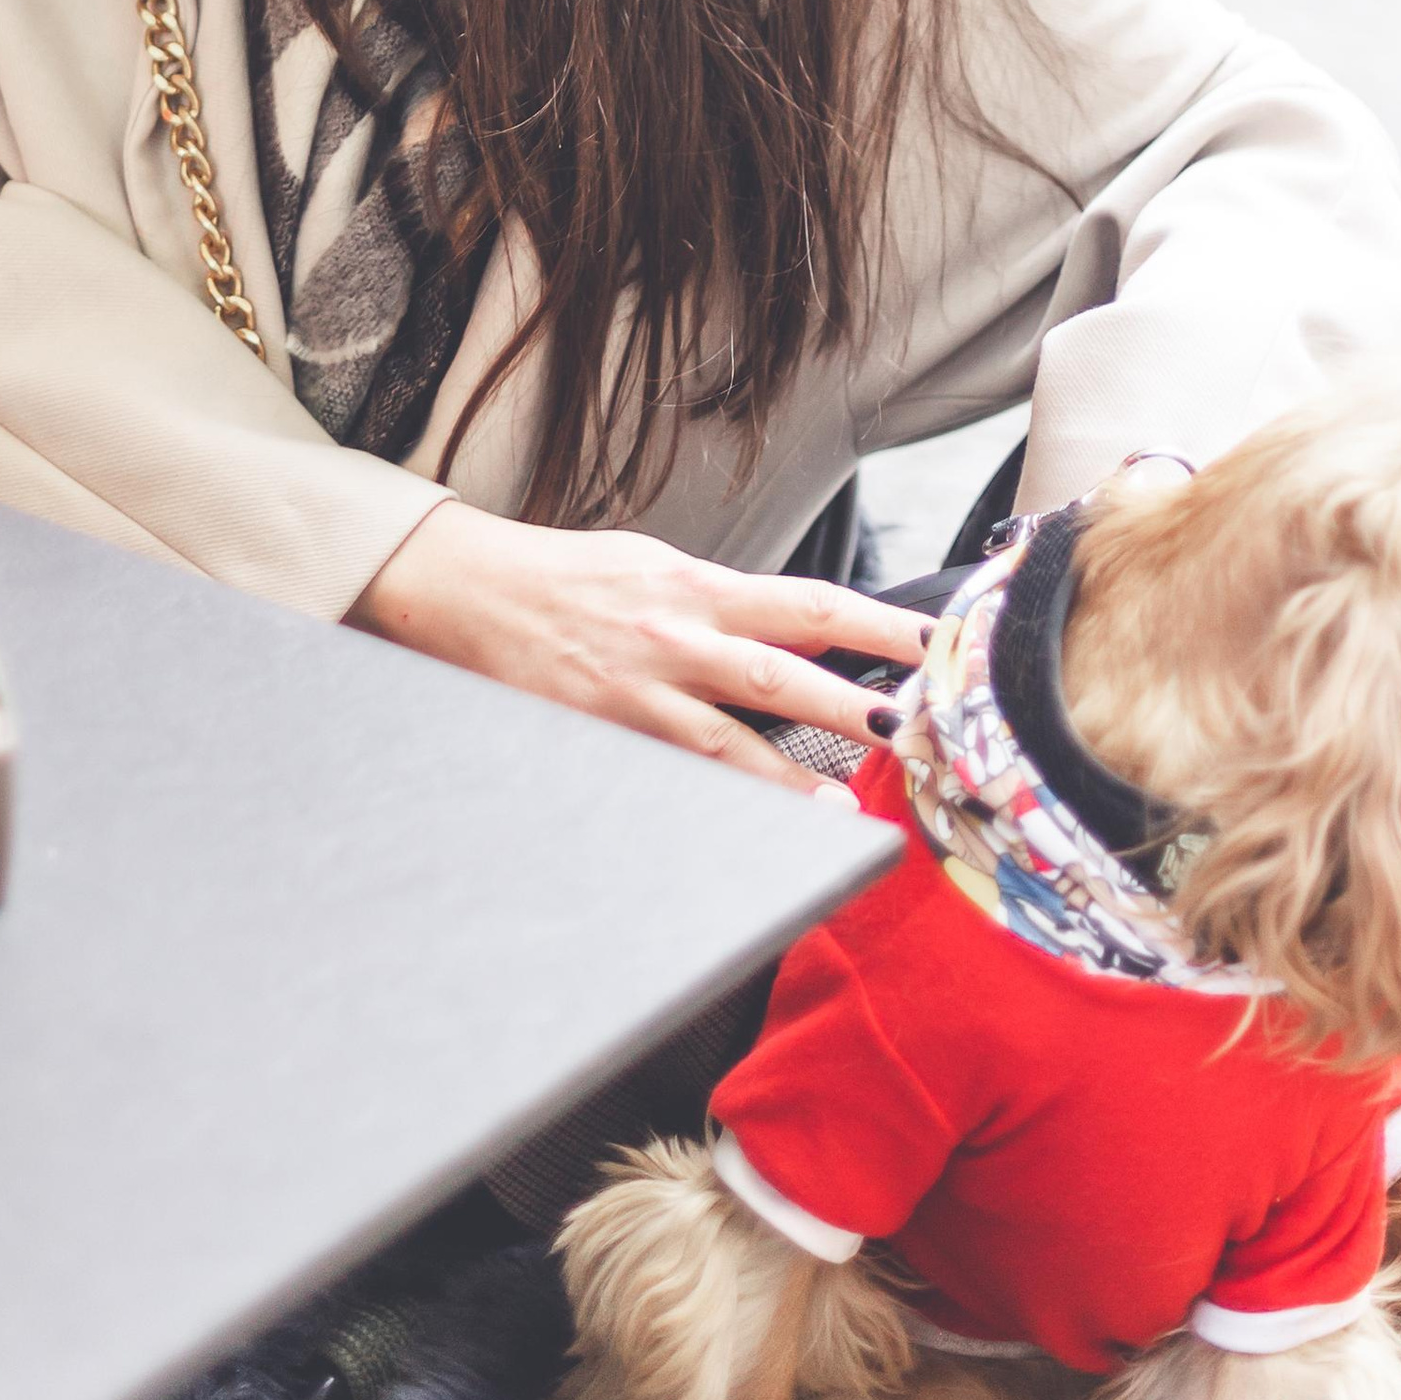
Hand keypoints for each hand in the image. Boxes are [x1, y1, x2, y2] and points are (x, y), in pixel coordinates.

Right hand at [348, 499, 929, 792]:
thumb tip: (804, 627)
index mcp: (696, 586)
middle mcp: (675, 638)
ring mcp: (637, 693)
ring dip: (790, 779)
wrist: (470, 590)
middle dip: (851, 703)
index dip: (874, 626)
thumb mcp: (657, 567)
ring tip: (843, 810)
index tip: (931, 646)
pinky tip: (745, 832)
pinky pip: (666, 777)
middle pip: (781, 673)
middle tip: (912, 733)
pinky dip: (710, 805)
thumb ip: (728, 603)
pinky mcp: (603, 736)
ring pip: (727, 742)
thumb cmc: (570, 577)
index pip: (807, 603)